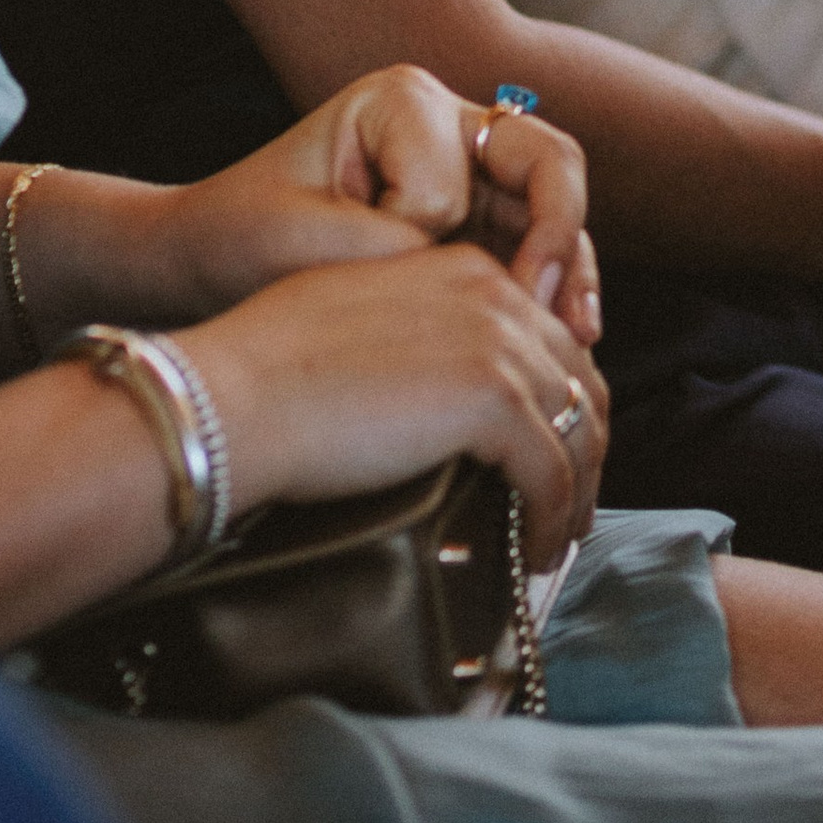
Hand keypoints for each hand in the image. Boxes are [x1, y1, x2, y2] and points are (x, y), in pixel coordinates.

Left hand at [161, 68, 601, 344]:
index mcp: (400, 102)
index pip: (448, 182)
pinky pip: (539, 245)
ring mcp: (473, 169)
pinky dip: (552, 291)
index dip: (420, 241)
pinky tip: (562, 339)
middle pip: (544, 163)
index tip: (367, 277)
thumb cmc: (246, 237)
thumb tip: (483, 291)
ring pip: (554, 208)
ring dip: (569, 272)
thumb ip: (394, 254)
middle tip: (544, 309)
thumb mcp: (307, 241)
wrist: (212, 257)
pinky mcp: (481, 218)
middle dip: (556, 238)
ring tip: (576, 336)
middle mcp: (450, 121)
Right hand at [182, 240, 605, 569]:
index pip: (548, 337)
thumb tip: (442, 395)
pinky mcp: (492, 402)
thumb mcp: (362, 315)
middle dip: (581, 449)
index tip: (552, 451)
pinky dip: (553, 521)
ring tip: (556, 539)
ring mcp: (497, 345)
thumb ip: (421, 333)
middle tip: (566, 506)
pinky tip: (535, 553)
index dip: (560, 401)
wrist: (240, 392)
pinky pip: (552, 477)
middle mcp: (493, 294)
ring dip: (576, 493)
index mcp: (463, 269)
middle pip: (578, 381)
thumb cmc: (271, 365)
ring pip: (577, 431)